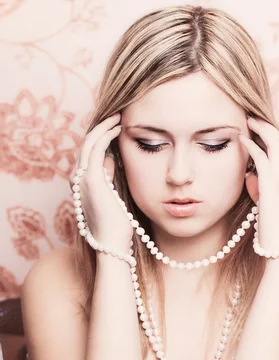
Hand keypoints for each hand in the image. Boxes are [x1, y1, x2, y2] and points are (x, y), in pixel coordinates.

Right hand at [69, 113, 133, 248]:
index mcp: (82, 184)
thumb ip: (110, 178)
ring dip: (104, 128)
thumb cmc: (117, 225)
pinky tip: (118, 129)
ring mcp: (82, 179)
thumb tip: (110, 159)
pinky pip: (95, 149)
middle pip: (87, 145)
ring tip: (118, 118)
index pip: (89, 153)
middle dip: (101, 128)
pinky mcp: (91, 180)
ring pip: (89, 143)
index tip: (116, 127)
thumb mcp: (114, 197)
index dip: (101, 137)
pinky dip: (105, 135)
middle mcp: (78, 180)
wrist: (113, 243)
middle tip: (117, 116)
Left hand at [238, 117, 278, 254]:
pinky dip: (252, 145)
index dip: (272, 136)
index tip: (258, 129)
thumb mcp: (266, 204)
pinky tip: (241, 139)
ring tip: (247, 121)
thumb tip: (249, 175)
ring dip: (261, 129)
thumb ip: (259, 187)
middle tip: (252, 118)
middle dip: (267, 126)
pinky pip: (262, 156)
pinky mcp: (273, 183)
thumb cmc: (272, 231)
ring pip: (275, 143)